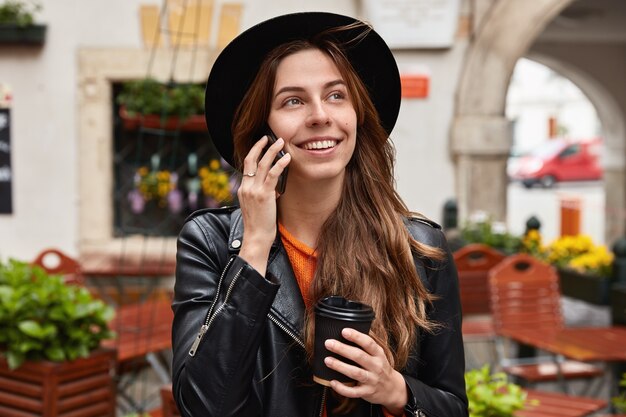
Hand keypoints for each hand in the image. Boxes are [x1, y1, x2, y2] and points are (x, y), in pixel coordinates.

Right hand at [237, 135, 290, 275]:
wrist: (256, 238)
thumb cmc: (259, 226)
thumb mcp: (257, 206)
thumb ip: (263, 194)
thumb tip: (274, 187)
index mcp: (243, 189)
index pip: (246, 166)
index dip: (254, 153)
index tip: (261, 144)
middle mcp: (246, 187)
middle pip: (250, 160)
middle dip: (260, 146)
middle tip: (269, 136)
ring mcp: (254, 190)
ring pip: (262, 164)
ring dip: (272, 150)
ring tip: (281, 141)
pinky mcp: (264, 195)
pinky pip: (272, 175)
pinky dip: (280, 164)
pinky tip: (287, 158)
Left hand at [323, 328, 406, 414]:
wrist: (392, 389)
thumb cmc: (379, 367)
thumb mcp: (378, 354)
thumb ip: (366, 345)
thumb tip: (346, 331)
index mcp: (378, 354)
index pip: (368, 343)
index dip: (356, 336)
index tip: (344, 331)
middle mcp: (376, 366)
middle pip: (359, 356)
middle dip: (343, 349)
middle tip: (329, 343)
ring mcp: (372, 380)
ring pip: (355, 373)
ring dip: (340, 366)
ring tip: (327, 360)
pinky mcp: (366, 392)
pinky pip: (353, 392)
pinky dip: (342, 388)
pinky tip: (332, 382)